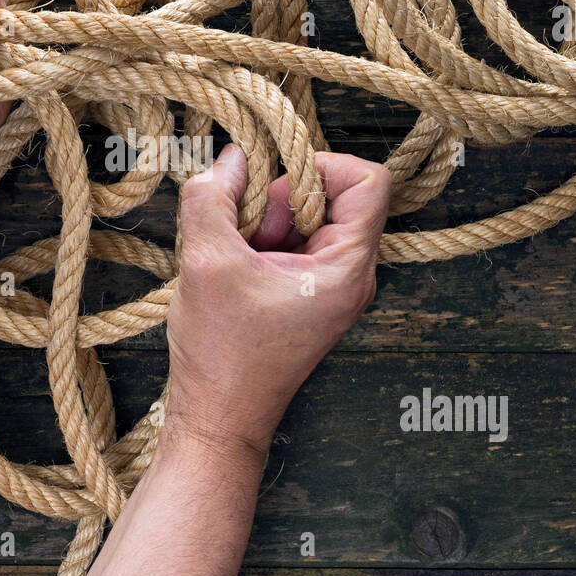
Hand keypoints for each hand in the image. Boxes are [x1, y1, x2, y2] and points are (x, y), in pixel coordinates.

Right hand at [164, 146, 390, 455]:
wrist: (218, 417)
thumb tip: (232, 158)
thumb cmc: (222, 354)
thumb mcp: (206, 263)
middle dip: (284, 195)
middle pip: (337, 196)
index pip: (369, 181)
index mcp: (347, 269)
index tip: (274, 189)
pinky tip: (234, 265)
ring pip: (312, 218)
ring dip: (269, 218)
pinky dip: (263, 239)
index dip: (321, 166)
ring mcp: (331, 288)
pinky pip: (297, 243)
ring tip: (234, 249)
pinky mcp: (309, 296)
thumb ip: (214, 198)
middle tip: (244, 223)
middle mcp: (351, 276)